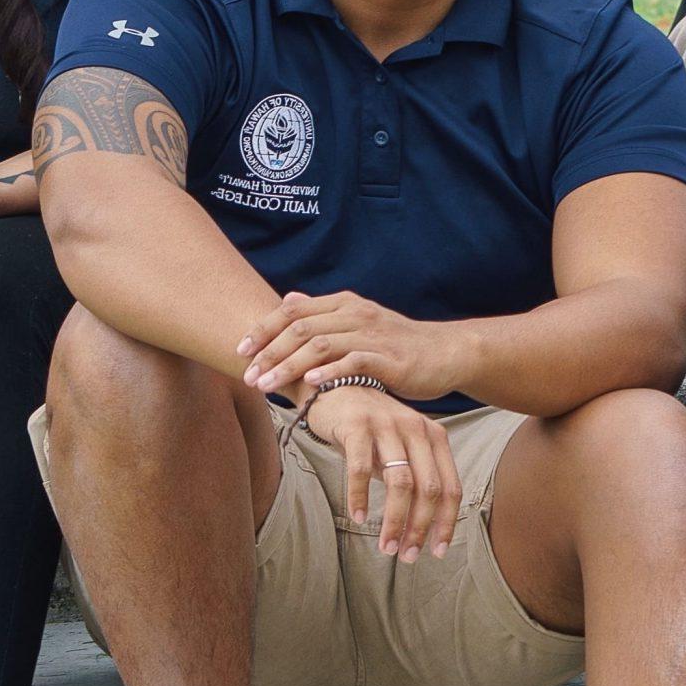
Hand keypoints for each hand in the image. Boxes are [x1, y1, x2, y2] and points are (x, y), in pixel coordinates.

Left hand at [237, 290, 463, 402]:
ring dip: (288, 366)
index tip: (240, 351)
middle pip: (301, 328)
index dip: (263, 329)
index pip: (293, 311)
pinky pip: (353, 362)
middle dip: (269, 352)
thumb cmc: (395, 343)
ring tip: (266, 385)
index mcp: (345, 304)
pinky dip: (328, 371)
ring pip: (321, 345)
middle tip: (247, 376)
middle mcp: (356, 314)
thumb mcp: (359, 321)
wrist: (445, 352)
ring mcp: (373, 335)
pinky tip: (309, 384)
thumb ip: (323, 313)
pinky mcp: (389, 358)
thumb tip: (288, 300)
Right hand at [298, 383, 462, 562]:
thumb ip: (415, 477)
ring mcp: (387, 425)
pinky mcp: (357, 425)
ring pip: (399, 483)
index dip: (446, 522)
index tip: (437, 552)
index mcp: (433, 436)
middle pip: (428, 489)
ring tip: (386, 547)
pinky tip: (356, 517)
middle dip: (420, 528)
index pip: (450, 487)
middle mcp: (415, 428)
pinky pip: (360, 469)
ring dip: (393, 521)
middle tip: (407, 556)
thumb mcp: (401, 448)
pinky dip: (359, 497)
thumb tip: (424, 526)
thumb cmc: (370, 427)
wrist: (334, 387)